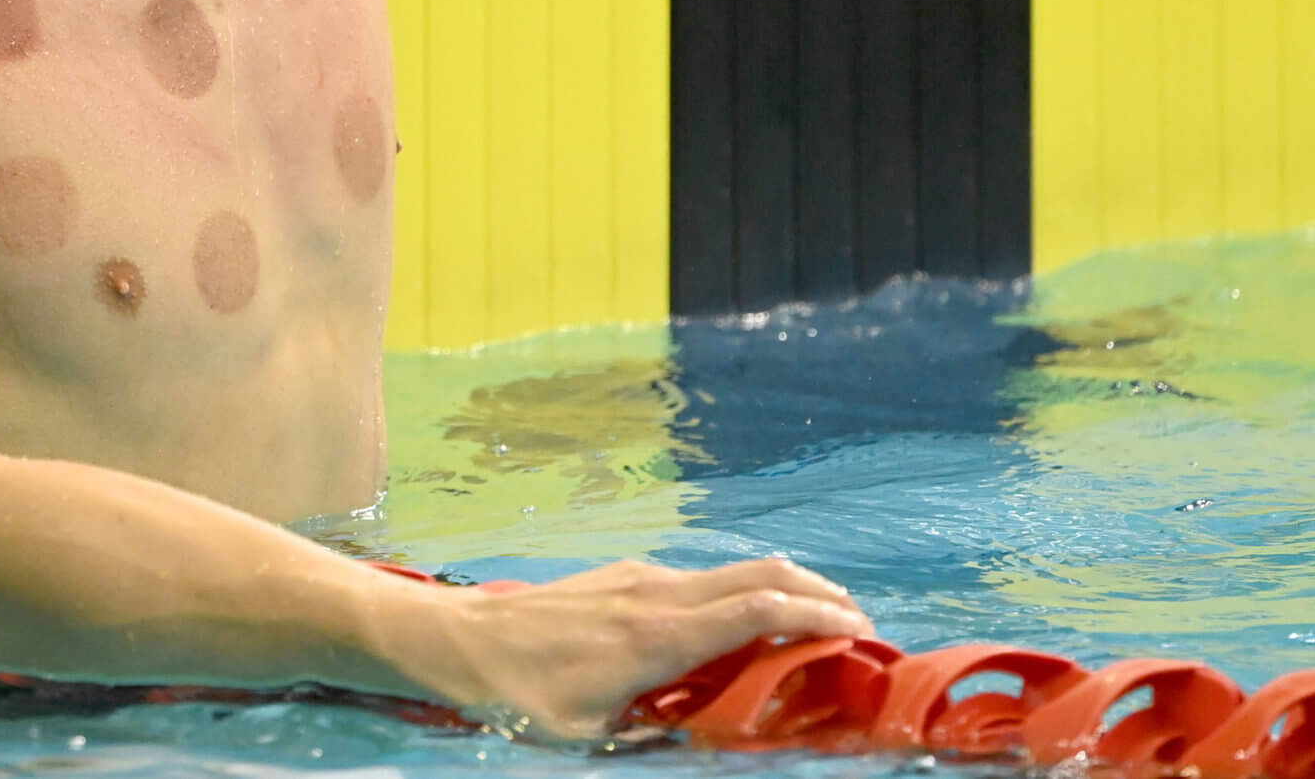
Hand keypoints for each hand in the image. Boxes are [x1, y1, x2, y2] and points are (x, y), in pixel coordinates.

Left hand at [435, 557, 870, 737]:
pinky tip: (742, 622)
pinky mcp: (619, 578)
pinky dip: (739, 593)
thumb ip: (657, 736)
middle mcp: (655, 593)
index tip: (861, 632)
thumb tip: (715, 744)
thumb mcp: (591, 736)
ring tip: (815, 622)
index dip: (818, 615)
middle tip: (858, 623)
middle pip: (759, 573)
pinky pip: (698, 579)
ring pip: (730, 571)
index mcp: (658, 634)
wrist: (453, 640)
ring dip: (780, 590)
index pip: (759, 609)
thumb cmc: (517, 697)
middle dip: (817, 592)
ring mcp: (637, 578)